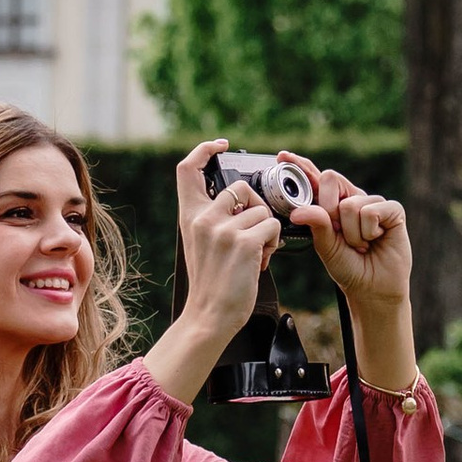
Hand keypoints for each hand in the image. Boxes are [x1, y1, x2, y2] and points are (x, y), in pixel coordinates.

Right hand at [143, 142, 279, 410]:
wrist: (209, 316)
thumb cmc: (211, 283)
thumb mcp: (200, 243)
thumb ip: (213, 218)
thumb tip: (241, 198)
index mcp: (190, 217)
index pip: (187, 169)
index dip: (204, 149)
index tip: (221, 145)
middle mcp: (204, 218)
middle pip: (240, 187)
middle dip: (256, 206)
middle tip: (255, 232)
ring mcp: (224, 229)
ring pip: (262, 210)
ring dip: (267, 230)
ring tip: (256, 253)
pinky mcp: (245, 242)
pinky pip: (273, 226)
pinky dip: (274, 242)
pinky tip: (262, 259)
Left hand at [280, 153, 418, 394]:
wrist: (372, 289)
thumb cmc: (349, 267)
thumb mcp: (326, 247)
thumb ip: (316, 225)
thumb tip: (300, 211)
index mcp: (333, 204)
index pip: (317, 179)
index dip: (302, 166)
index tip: (283, 156)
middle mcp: (353, 198)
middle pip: (332, 180)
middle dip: (329, 211)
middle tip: (339, 234)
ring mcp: (374, 202)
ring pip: (350, 204)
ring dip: (352, 233)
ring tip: (360, 244)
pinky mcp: (393, 210)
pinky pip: (370, 212)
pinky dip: (368, 232)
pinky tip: (375, 240)